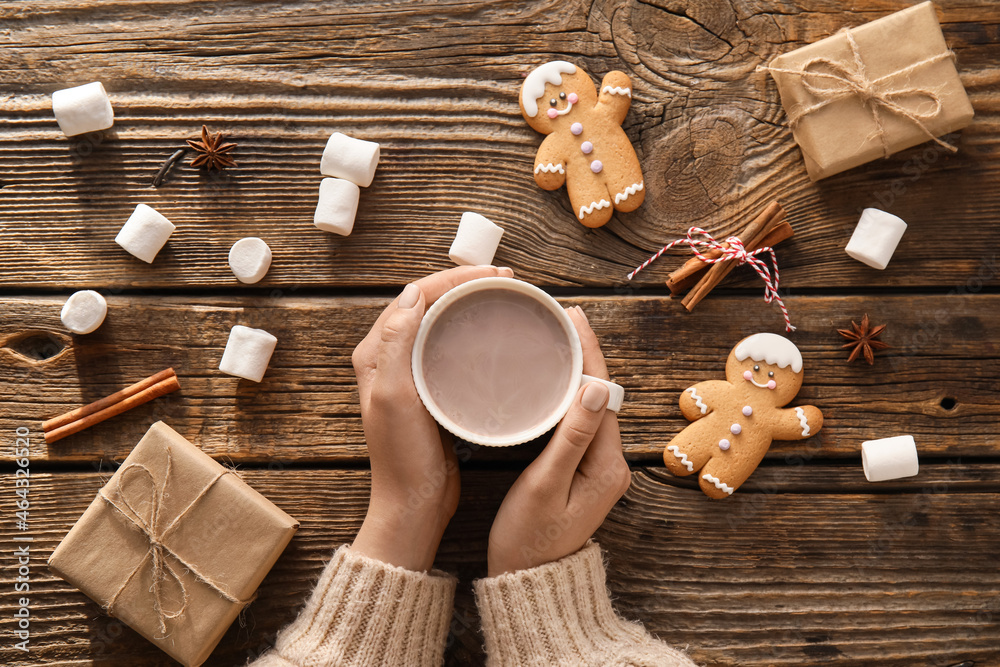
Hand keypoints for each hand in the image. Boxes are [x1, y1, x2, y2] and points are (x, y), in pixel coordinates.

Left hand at [351, 265, 513, 570]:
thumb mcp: (394, 397)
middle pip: (428, 303)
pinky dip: (472, 332)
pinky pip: (451, 348)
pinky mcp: (432, 391)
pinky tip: (495, 335)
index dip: (452, 278)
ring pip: (440, 323)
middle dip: (464, 284)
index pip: (414, 297)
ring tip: (504, 297)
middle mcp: (389, 358)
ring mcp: (411, 374)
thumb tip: (413, 294)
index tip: (492, 275)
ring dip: (469, 304)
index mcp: (375, 354)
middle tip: (505, 280)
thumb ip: (397, 344)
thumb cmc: (402, 457)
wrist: (414, 504)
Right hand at [486, 306, 631, 575]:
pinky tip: (554, 381)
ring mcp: (600, 470)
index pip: (603, 393)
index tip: (573, 317)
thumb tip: (593, 386)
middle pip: (602, 395)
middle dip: (585, 355)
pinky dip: (570, 395)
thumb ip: (570, 437)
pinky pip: (582, 423)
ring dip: (579, 372)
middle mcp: (611, 464)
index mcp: (606, 465)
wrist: (530, 584)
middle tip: (561, 318)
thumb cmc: (528, 541)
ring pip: (591, 407)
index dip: (589, 352)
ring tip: (558, 338)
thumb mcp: (544, 486)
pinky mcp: (584, 473)